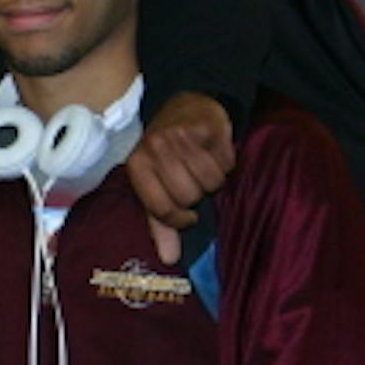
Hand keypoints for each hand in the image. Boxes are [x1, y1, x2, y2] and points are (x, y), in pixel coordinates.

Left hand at [127, 91, 234, 264]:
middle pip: (189, 196)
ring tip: (205, 164)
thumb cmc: (171, 152)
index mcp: (137, 165)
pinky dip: (227, 162)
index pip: (160, 209)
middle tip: (194, 179)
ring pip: (210, 182)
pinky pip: (226, 163)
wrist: (189, 104)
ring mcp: (179, 135)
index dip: (179, 218)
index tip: (188, 215)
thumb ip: (162, 223)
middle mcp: (154, 148)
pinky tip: (216, 151)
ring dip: (214, 178)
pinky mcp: (206, 126)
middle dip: (198, 193)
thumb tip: (169, 259)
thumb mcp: (158, 184)